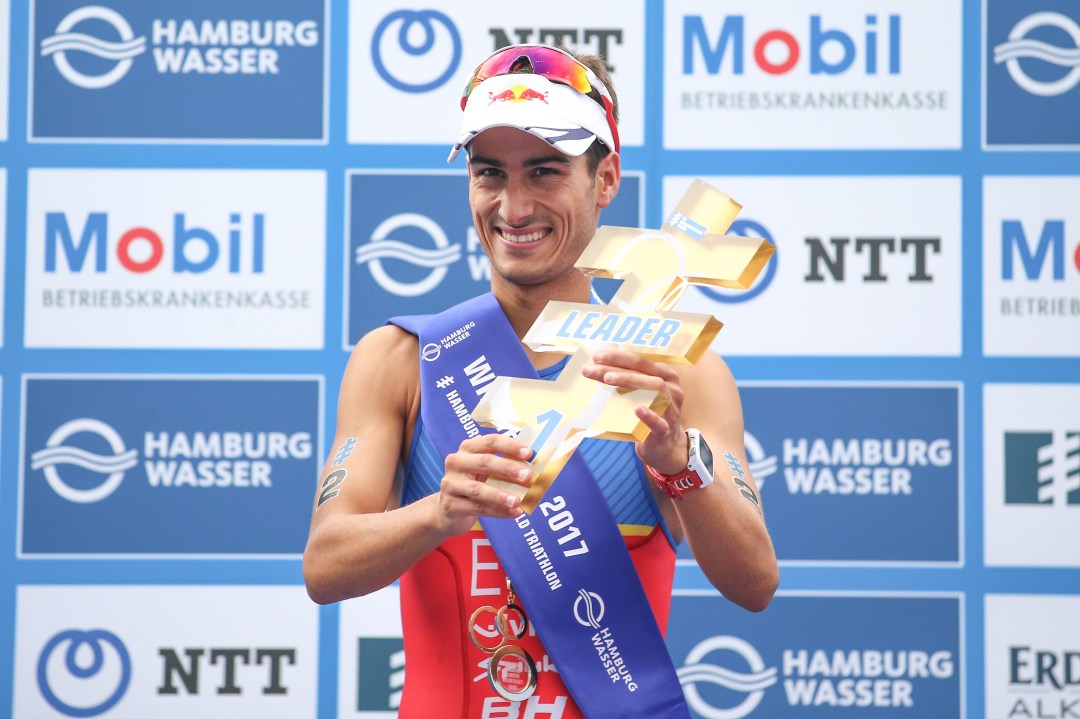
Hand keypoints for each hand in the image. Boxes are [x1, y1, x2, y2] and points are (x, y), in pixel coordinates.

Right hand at [436, 433, 533, 534]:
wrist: (448, 511)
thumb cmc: (474, 485)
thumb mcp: (485, 471)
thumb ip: (504, 466)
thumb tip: (535, 467)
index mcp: (468, 449)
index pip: (490, 442)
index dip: (510, 446)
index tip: (529, 453)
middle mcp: (456, 462)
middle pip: (484, 462)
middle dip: (508, 468)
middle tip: (528, 476)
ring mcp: (450, 484)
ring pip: (478, 489)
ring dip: (500, 495)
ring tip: (518, 501)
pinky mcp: (449, 505)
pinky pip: (477, 508)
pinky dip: (497, 511)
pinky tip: (513, 513)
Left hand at [582, 349, 687, 475]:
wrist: (666, 448)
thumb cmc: (649, 415)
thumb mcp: (643, 395)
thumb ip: (629, 382)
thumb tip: (596, 369)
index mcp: (665, 375)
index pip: (641, 360)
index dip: (618, 356)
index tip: (596, 356)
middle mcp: (672, 388)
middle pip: (644, 371)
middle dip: (616, 367)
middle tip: (591, 369)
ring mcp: (671, 409)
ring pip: (656, 389)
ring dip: (630, 381)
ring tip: (607, 379)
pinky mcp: (666, 430)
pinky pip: (659, 422)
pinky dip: (648, 416)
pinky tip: (637, 410)